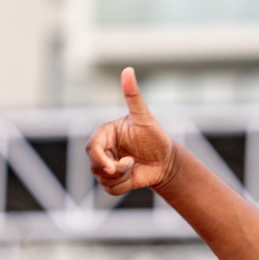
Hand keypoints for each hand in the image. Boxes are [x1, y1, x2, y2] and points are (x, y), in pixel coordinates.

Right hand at [86, 67, 178, 194]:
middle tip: (132, 163)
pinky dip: (122, 187)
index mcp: (105, 134)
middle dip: (114, 169)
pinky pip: (109, 190)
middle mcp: (103, 149)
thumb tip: (128, 69)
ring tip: (134, 166)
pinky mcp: (112, 180)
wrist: (166, 160)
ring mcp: (106, 165)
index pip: (92, 148)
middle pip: (95, 165)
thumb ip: (133, 96)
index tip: (113, 166)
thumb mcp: (145, 117)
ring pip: (102, 179)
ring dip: (121, 178)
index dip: (100, 158)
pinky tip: (133, 177)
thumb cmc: (156, 136)